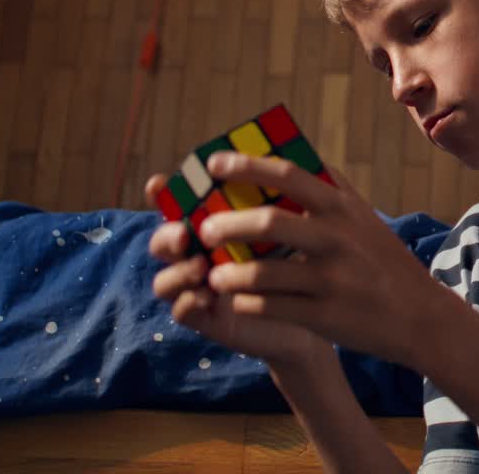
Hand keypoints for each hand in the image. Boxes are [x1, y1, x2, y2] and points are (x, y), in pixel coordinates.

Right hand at [146, 174, 328, 367]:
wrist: (320, 312)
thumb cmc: (306, 262)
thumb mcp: (300, 229)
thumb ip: (289, 200)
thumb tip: (297, 160)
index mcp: (217, 225)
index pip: (182, 206)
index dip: (164, 194)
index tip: (158, 184)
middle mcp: (201, 253)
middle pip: (166, 239)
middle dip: (167, 234)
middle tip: (185, 233)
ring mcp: (200, 287)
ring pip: (165, 279)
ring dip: (177, 271)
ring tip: (201, 267)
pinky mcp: (208, 319)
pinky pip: (183, 311)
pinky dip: (189, 302)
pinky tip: (207, 296)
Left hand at [192, 152, 455, 367]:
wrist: (420, 316)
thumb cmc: (382, 261)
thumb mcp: (364, 219)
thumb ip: (330, 189)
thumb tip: (287, 156)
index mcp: (342, 208)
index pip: (289, 175)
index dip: (247, 166)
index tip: (214, 164)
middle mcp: (338, 239)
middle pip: (269, 223)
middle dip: (228, 224)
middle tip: (206, 229)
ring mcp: (332, 279)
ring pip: (264, 272)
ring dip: (229, 273)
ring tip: (213, 275)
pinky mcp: (326, 316)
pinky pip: (272, 308)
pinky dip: (247, 303)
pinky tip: (237, 301)